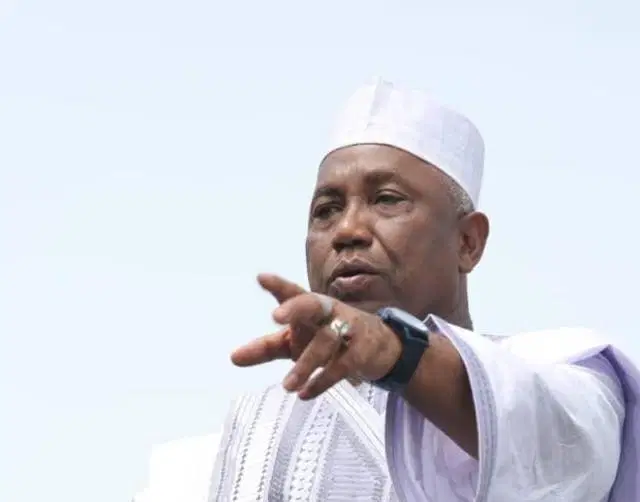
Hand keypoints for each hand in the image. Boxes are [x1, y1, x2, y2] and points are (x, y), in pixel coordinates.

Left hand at [231, 273, 401, 399]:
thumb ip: (265, 348)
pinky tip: (305, 393)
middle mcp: (329, 312)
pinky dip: (322, 381)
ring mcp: (348, 330)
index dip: (278, 286)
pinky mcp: (361, 352)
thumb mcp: (296, 341)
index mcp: (311, 307)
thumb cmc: (328, 338)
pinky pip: (341, 366)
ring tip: (287, 386)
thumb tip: (233, 358)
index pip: (293, 293)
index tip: (261, 278)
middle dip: (296, 307)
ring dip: (306, 364)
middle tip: (276, 316)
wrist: (380, 347)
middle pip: (313, 304)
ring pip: (326, 342)